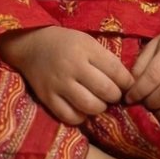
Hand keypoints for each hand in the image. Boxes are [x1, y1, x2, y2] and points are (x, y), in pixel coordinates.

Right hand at [0, 26, 132, 125]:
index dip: (126, 81)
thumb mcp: (87, 41)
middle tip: (114, 95)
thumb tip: (126, 83)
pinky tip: (83, 109)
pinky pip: (70, 116)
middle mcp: (72, 66)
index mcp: (85, 48)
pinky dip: (81, 117)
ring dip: (100, 107)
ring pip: (90, 106)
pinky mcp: (47, 97)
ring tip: (100, 102)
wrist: (32, 44)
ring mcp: (59, 84)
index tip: (128, 85)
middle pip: (105, 90)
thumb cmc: (65, 43)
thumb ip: (105, 59)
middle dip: (115, 96)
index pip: (115, 69)